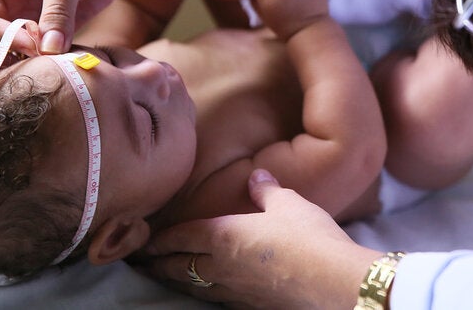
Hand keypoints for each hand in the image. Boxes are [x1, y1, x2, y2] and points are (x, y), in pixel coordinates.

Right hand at [0, 0, 128, 52]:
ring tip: (55, 64)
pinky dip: (55, 61)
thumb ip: (57, 12)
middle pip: (1, 37)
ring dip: (35, 60)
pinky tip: (67, 63)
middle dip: (16, 51)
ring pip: (22, 49)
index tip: (32, 44)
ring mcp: (33, 20)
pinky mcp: (56, 31)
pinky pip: (48, 52)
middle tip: (41, 59)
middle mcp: (11, 5)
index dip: (4, 34)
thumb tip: (50, 49)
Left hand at [147, 169, 380, 308]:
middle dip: (157, 264)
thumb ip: (266, 190)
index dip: (160, 238)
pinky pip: (215, 299)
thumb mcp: (288, 203)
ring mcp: (234, 290)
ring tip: (164, 278)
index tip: (144, 241)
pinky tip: (207, 292)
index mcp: (223, 235)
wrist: (331, 280)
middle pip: (178, 267)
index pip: (181, 236)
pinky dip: (203, 293)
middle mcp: (220, 265)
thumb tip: (255, 176)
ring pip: (192, 287)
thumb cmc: (307, 236)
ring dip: (174, 282)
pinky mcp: (250, 306)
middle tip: (141, 264)